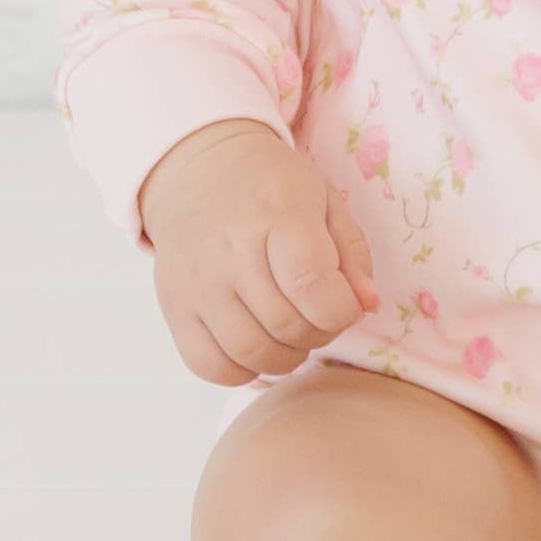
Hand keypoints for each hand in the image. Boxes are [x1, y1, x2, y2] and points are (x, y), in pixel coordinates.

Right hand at [138, 119, 379, 388]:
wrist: (197, 171)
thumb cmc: (271, 186)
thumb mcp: (324, 199)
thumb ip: (352, 253)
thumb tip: (366, 305)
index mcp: (276, 215)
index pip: (311, 285)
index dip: (341, 310)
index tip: (346, 303)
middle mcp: (230, 251)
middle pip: (286, 326)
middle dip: (319, 332)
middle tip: (319, 314)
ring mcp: (197, 282)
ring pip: (250, 353)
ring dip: (286, 356)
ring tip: (292, 332)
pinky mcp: (173, 307)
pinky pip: (209, 366)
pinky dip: (241, 369)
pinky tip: (256, 343)